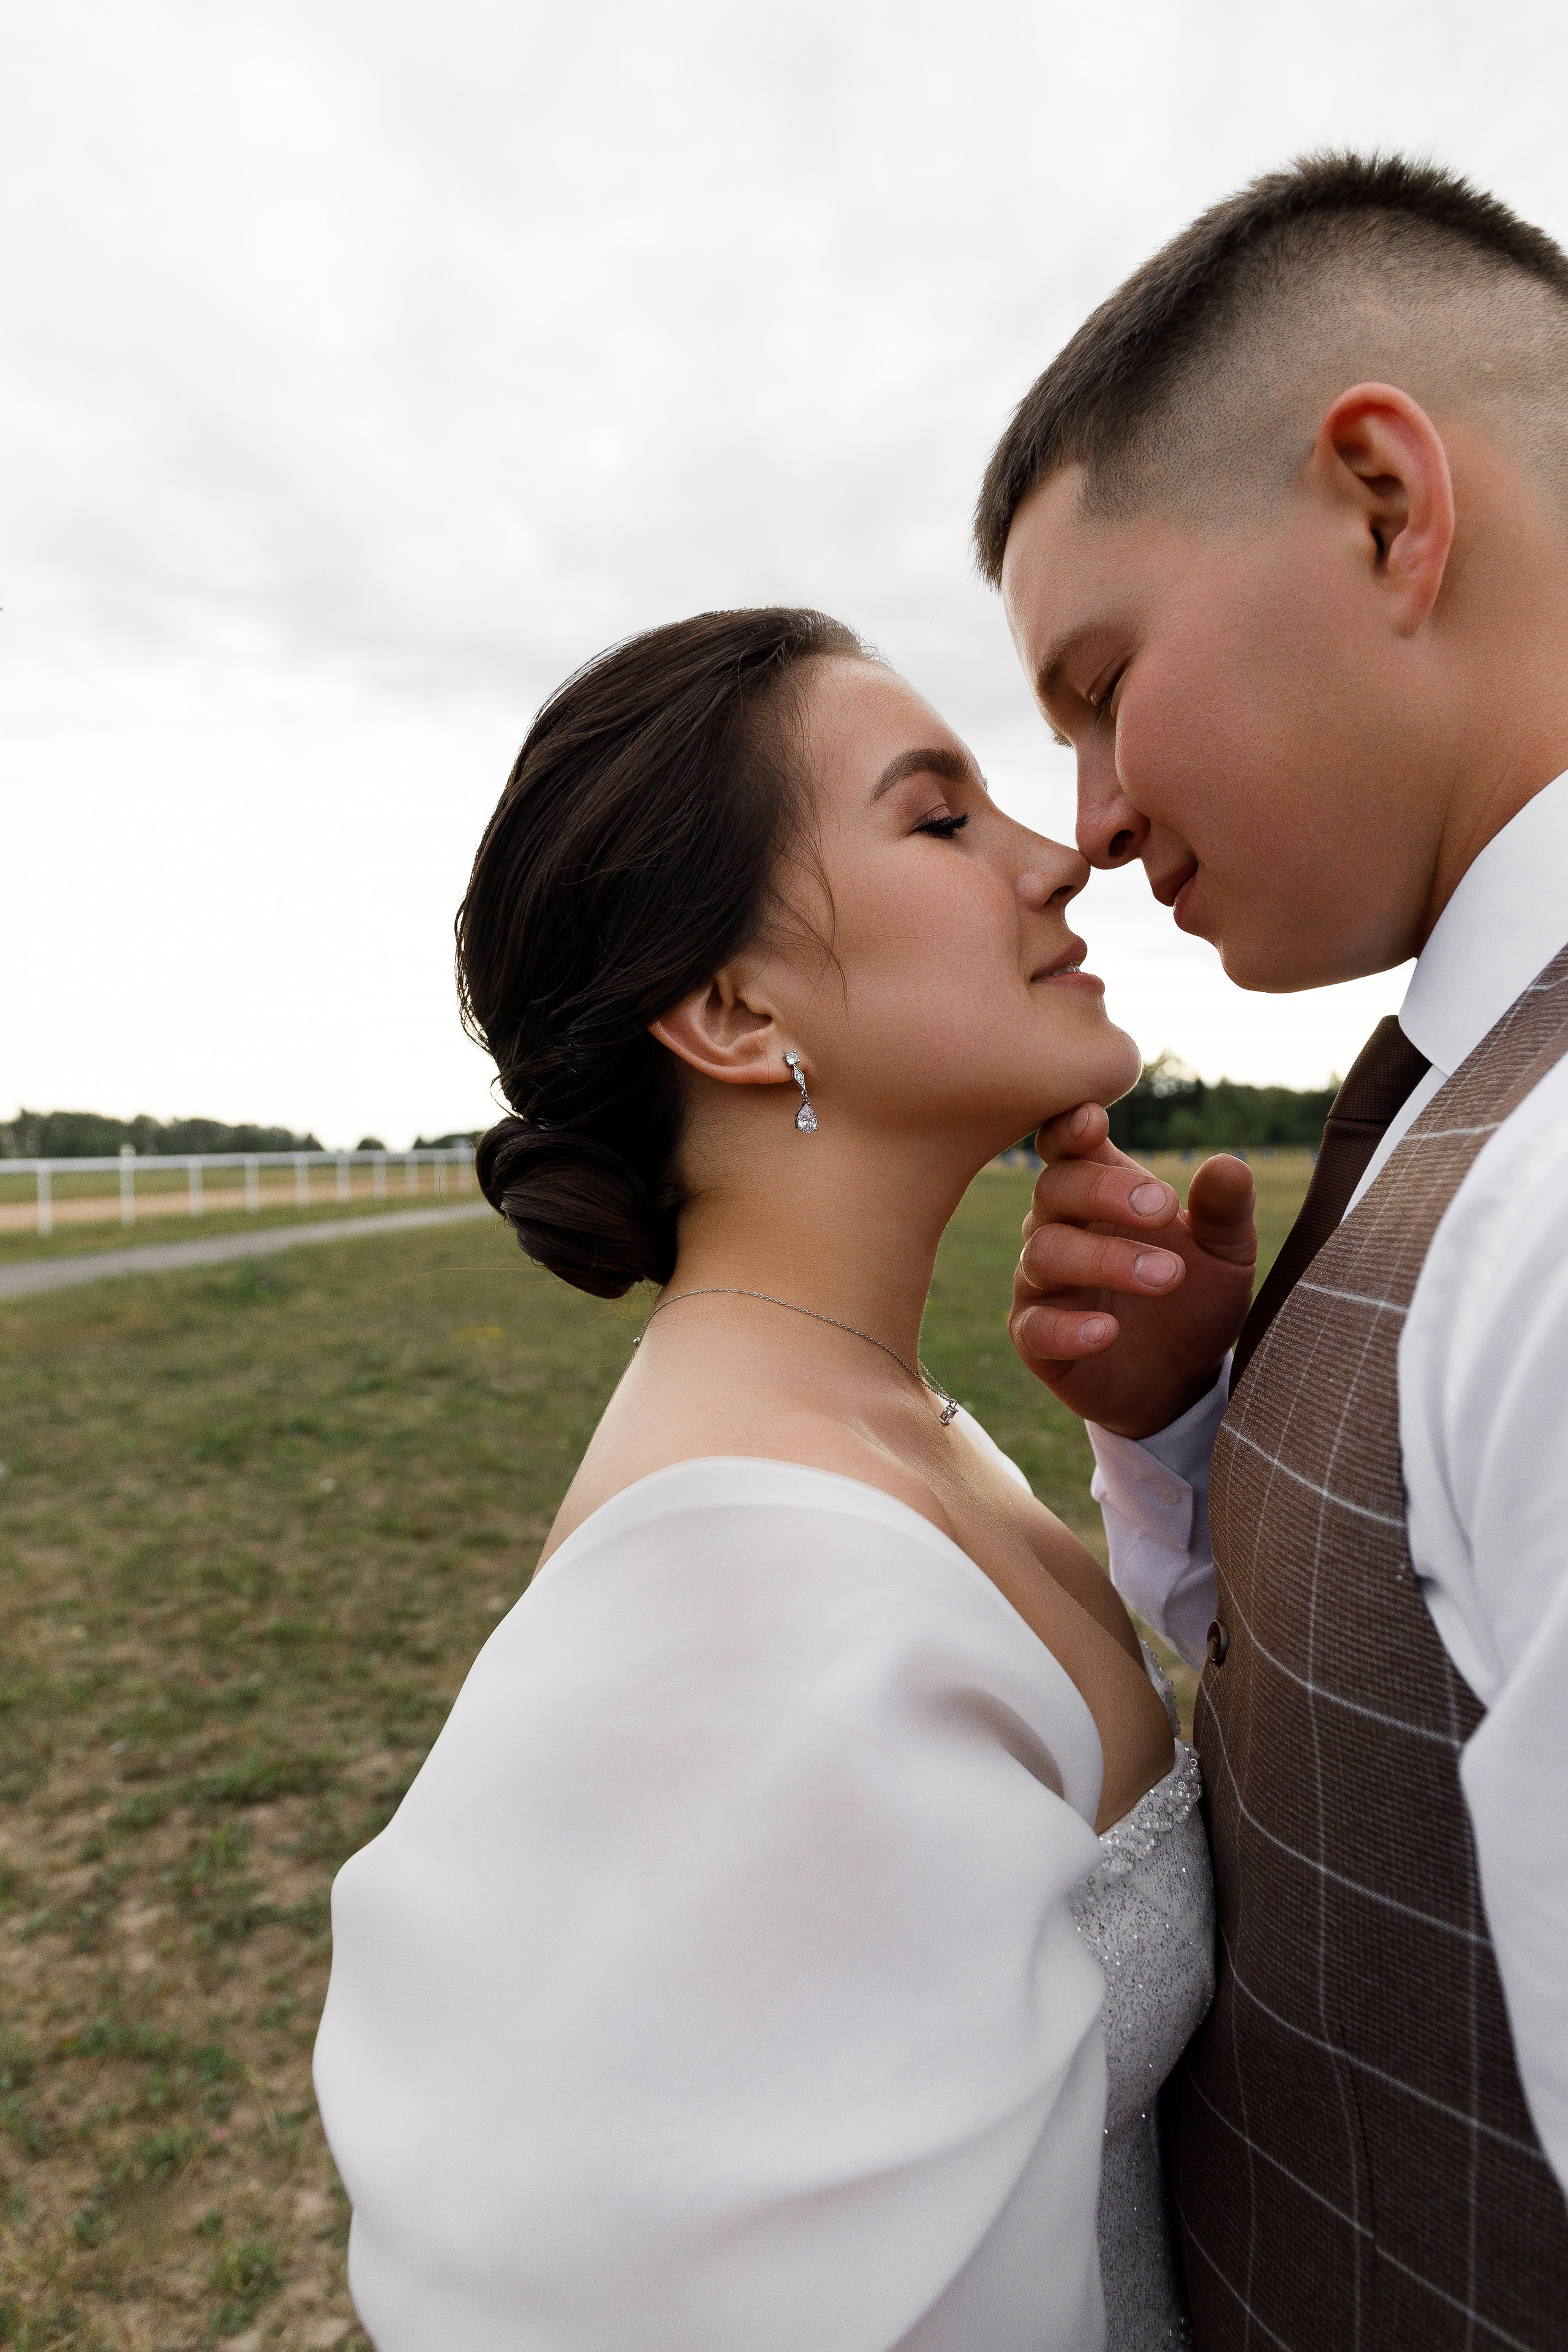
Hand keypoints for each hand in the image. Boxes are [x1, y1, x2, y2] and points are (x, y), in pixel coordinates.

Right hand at [1009, 1105, 1257, 1438]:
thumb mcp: (1226, 1255)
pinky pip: (1035, 1326)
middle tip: (1163, 1210)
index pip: (1069, 1146)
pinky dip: (1069, 1328)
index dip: (1070, 1128)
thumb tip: (1228, 1164)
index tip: (1094, 1122)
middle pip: (1054, 1188)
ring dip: (1105, 1260)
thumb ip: (1225, 1210)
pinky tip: (1107, 1331)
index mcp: (1100, 1192)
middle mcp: (1061, 1228)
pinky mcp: (1036, 1339)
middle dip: (1105, 1193)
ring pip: (1046, 1253)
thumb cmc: (1195, 1300)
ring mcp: (1043, 1283)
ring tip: (1166, 1276)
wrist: (1183, 1382)